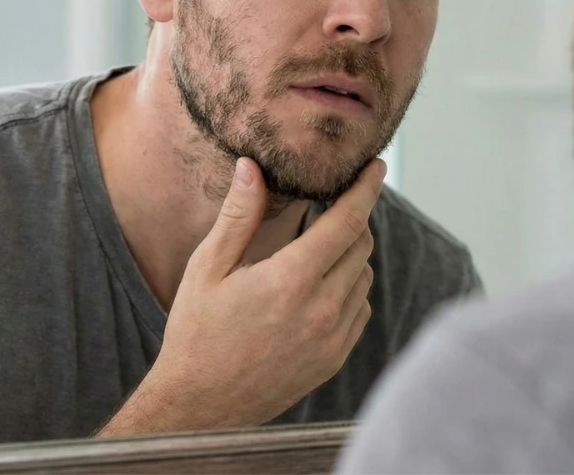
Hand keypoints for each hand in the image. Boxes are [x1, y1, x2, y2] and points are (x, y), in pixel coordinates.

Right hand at [97, 157, 383, 435]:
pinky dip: (349, 289)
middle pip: (361, 245)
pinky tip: (318, 287)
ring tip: (317, 248)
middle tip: (331, 205)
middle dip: (352, 218)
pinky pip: (359, 310)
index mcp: (290, 280)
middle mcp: (321, 309)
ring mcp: (332, 338)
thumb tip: (251, 168)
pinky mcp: (334, 359)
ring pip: (363, 277)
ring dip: (350, 254)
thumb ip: (238, 215)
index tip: (375, 167)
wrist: (200, 406)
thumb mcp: (207, 267)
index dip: (365, 189)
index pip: (347, 222)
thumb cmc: (197, 333)